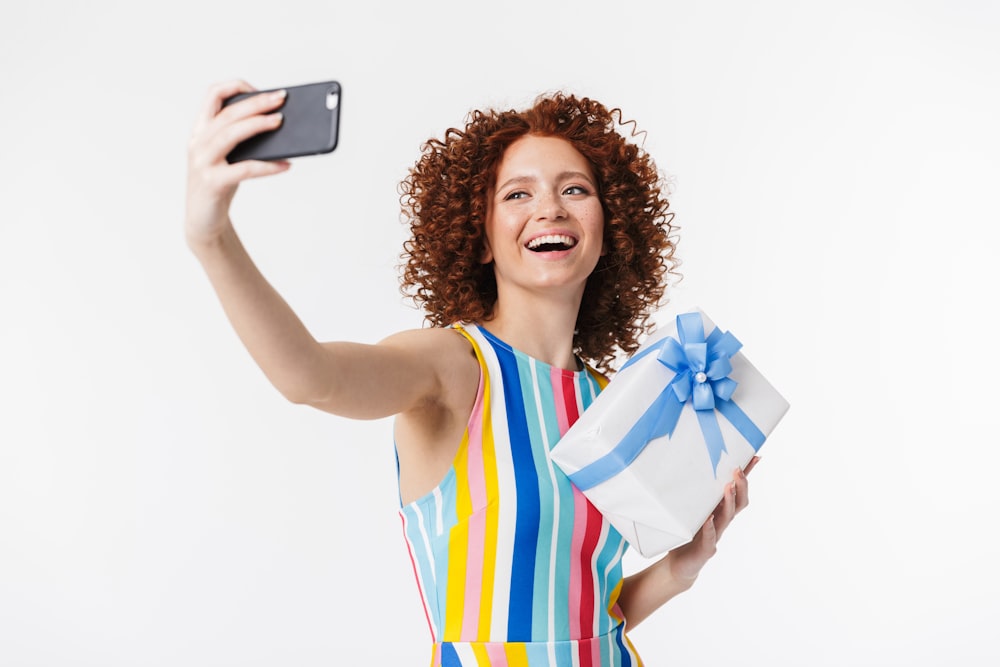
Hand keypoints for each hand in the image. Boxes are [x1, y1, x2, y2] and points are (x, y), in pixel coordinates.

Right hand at [185, 80, 290, 245]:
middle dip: (257, 103)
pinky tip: (286, 164)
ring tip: (281, 121)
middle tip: (282, 99)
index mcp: (200, 130)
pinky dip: (268, 166)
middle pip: (228, 113)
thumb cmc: (221, 183)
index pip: (213, 94)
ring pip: (231, 134)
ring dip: (258, 124)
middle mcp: (198, 142)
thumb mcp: (228, 156)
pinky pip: (245, 169)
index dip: (237, 86)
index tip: (261, 90)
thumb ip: (242, 138)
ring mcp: (203, 162)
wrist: (203, 220)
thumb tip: (279, 123)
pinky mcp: (213, 183)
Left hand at [665, 456, 758, 585]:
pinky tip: (708, 518)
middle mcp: (721, 522)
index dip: (747, 476)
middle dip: (741, 486)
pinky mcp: (705, 549)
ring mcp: (715, 535)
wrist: (679, 566)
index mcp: (720, 510)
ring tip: (728, 487)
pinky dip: (710, 527)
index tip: (754, 457)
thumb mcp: (691, 510)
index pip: (738, 491)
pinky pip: (710, 537)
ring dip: (729, 502)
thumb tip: (691, 467)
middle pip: (739, 503)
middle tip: (738, 470)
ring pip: (727, 517)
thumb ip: (695, 494)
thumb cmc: (686, 534)